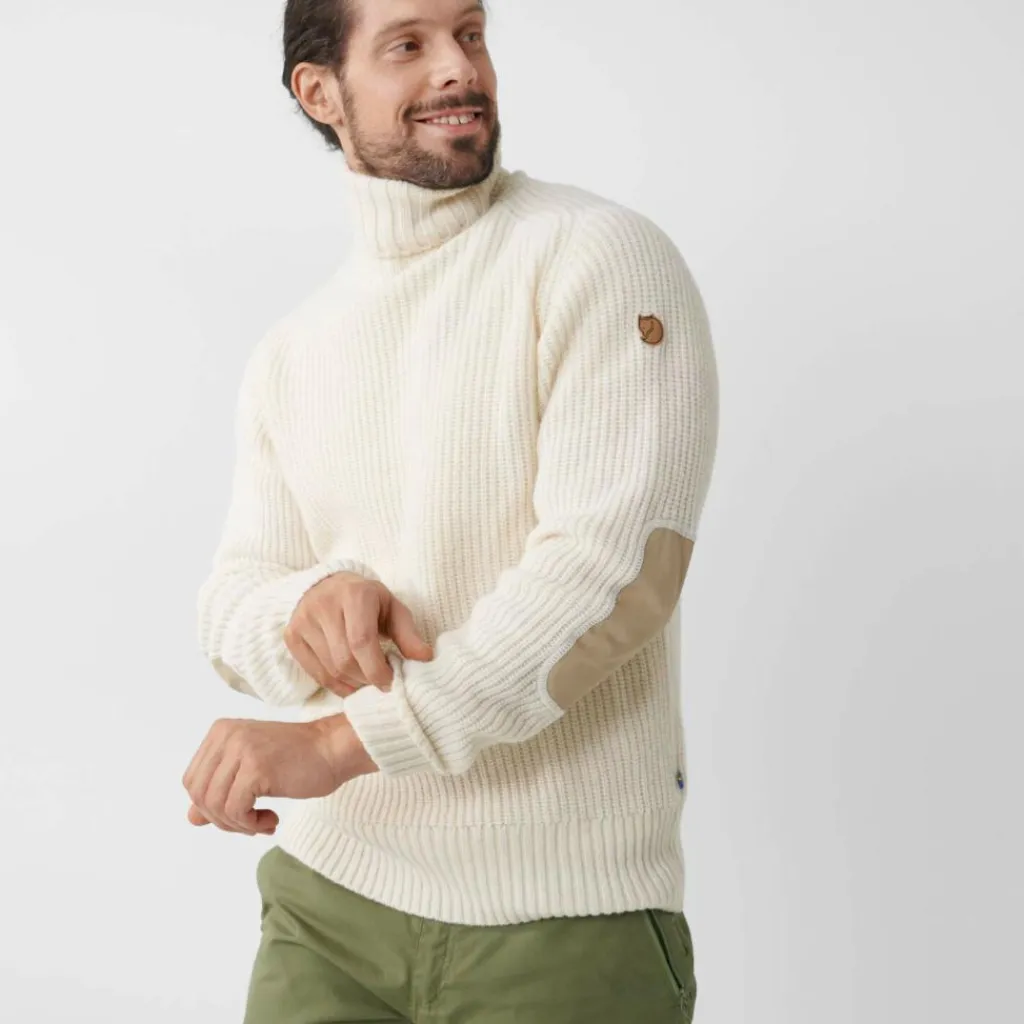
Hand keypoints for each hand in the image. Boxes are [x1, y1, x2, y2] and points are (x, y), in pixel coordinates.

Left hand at [182, 714, 376, 835]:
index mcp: (220, 732)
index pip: (192, 781)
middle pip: (199, 794)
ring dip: (238, 825)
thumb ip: (219, 791)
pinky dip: (250, 824)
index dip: (211, 807)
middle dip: (221, 819)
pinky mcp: (256, 767)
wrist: (333, 749)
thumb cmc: (297, 760)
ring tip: (261, 824)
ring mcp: (240, 749)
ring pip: (215, 806)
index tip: (240, 813)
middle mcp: (226, 736)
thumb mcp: (250, 773)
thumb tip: (191, 819)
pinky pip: (235, 810)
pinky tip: (271, 820)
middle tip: (250, 824)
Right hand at [285, 571, 433, 698]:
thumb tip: (425, 658)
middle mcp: (324, 605)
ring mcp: (303, 621)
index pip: (361, 641)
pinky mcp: (292, 636)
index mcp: (354, 595)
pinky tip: (350, 683)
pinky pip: (315, 673)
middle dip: (367, 679)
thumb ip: (408, 634)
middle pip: (345, 660)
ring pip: (330, 669)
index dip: (377, 669)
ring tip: (367, 680)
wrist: (327, 585)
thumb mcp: (392, 608)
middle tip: (381, 682)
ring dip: (353, 684)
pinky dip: (336, 686)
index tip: (391, 682)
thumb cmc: (367, 600)